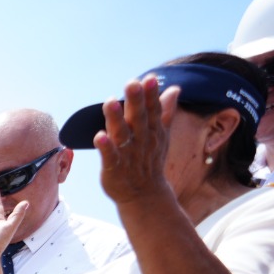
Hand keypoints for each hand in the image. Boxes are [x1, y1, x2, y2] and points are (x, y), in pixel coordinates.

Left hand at [96, 76, 176, 208]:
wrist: (144, 195)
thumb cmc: (150, 160)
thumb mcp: (161, 135)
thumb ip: (165, 111)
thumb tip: (175, 89)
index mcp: (152, 131)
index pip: (153, 110)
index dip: (151, 95)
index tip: (150, 78)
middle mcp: (141, 140)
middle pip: (138, 118)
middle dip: (136, 101)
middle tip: (132, 83)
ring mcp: (128, 154)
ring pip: (121, 134)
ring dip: (116, 119)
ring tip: (110, 102)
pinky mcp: (114, 169)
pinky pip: (109, 157)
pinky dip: (105, 148)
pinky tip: (99, 137)